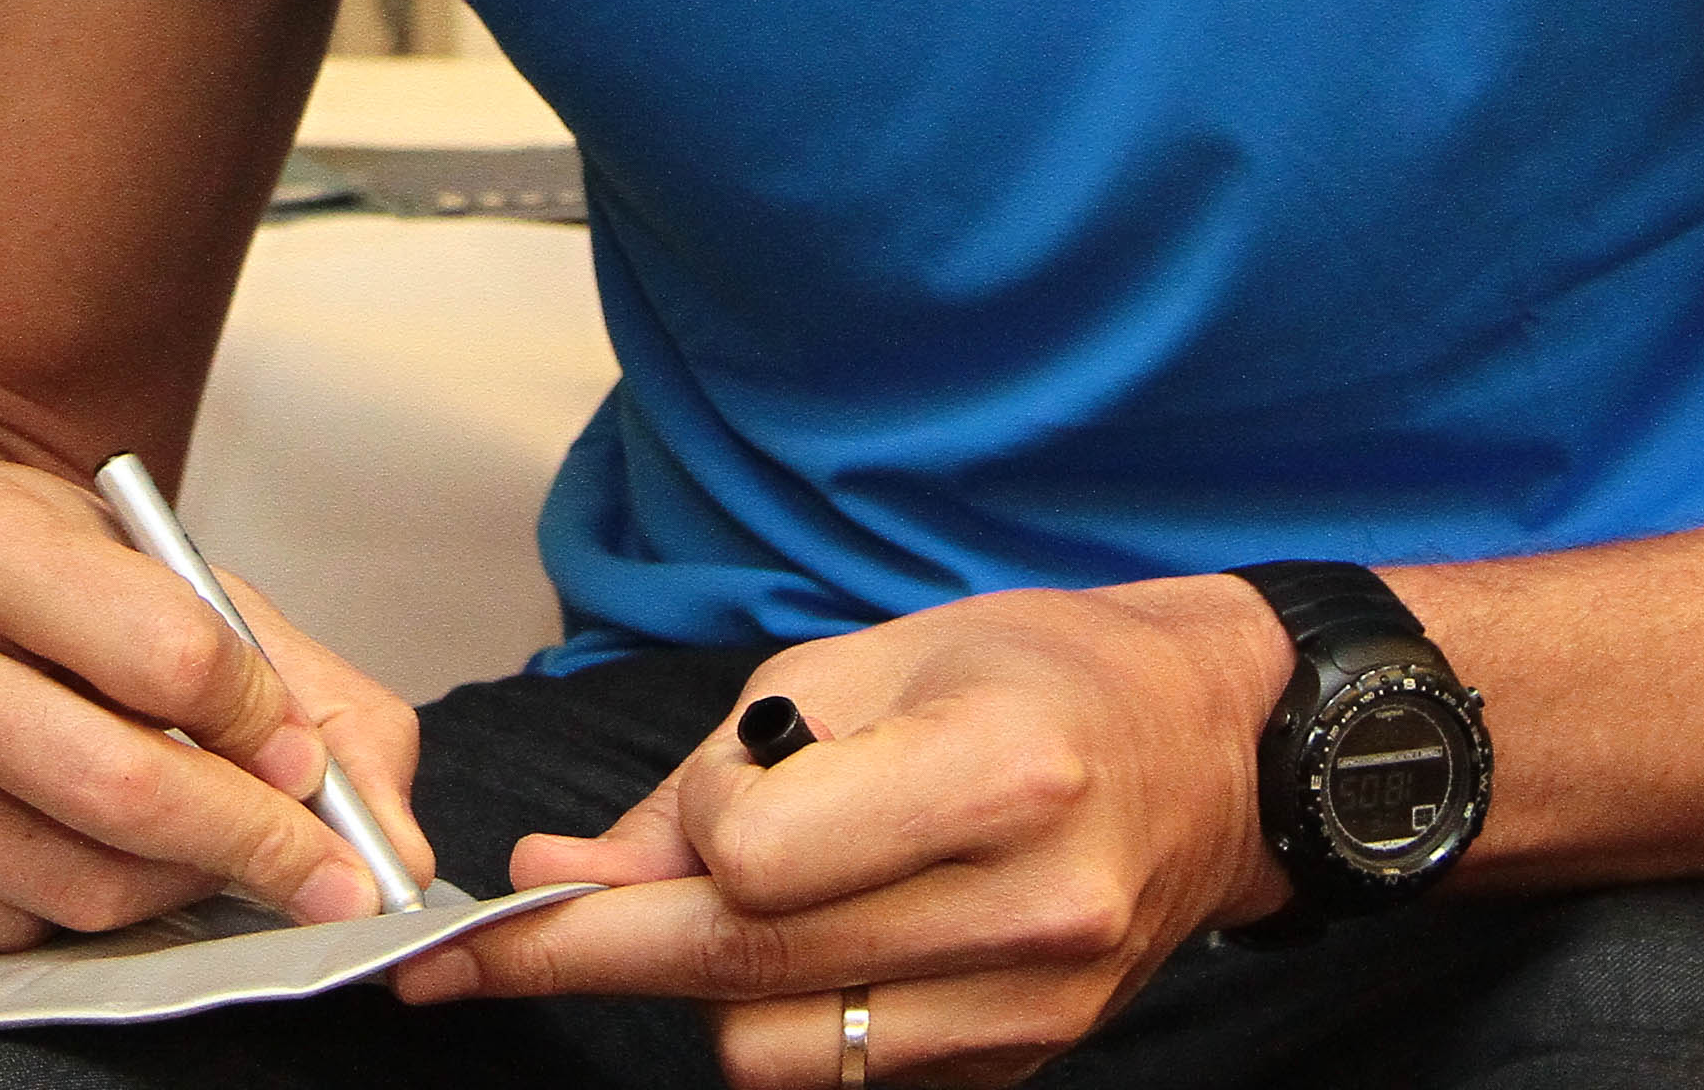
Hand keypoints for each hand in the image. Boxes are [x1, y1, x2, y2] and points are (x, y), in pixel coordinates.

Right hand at [0, 447, 429, 948]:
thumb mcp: (129, 554)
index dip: (266, 726)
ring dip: (169, 883)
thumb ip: (280, 670)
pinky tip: (78, 846)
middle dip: (255, 846)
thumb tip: (381, 824)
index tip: (308, 764)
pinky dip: (68, 904)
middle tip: (323, 872)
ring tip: (197, 843)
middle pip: (118, 793)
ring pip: (64, 884)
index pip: (171, 658)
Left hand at [398, 579, 1297, 1088]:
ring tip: (745, 901)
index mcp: (997, 771)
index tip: (616, 834)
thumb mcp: (874, 656)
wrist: (1212, 750)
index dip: (670, 842)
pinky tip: (821, 942)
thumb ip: (718, 765)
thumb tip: (573, 869)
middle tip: (491, 942)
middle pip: (744, 970)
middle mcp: (1028, 905)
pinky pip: (844, 1076)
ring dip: (711, 987)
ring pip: (774, 1051)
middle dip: (599, 951)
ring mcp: (1033, 1005)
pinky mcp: (1025, 1062)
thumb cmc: (1038, 672)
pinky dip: (793, 1019)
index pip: (756, 859)